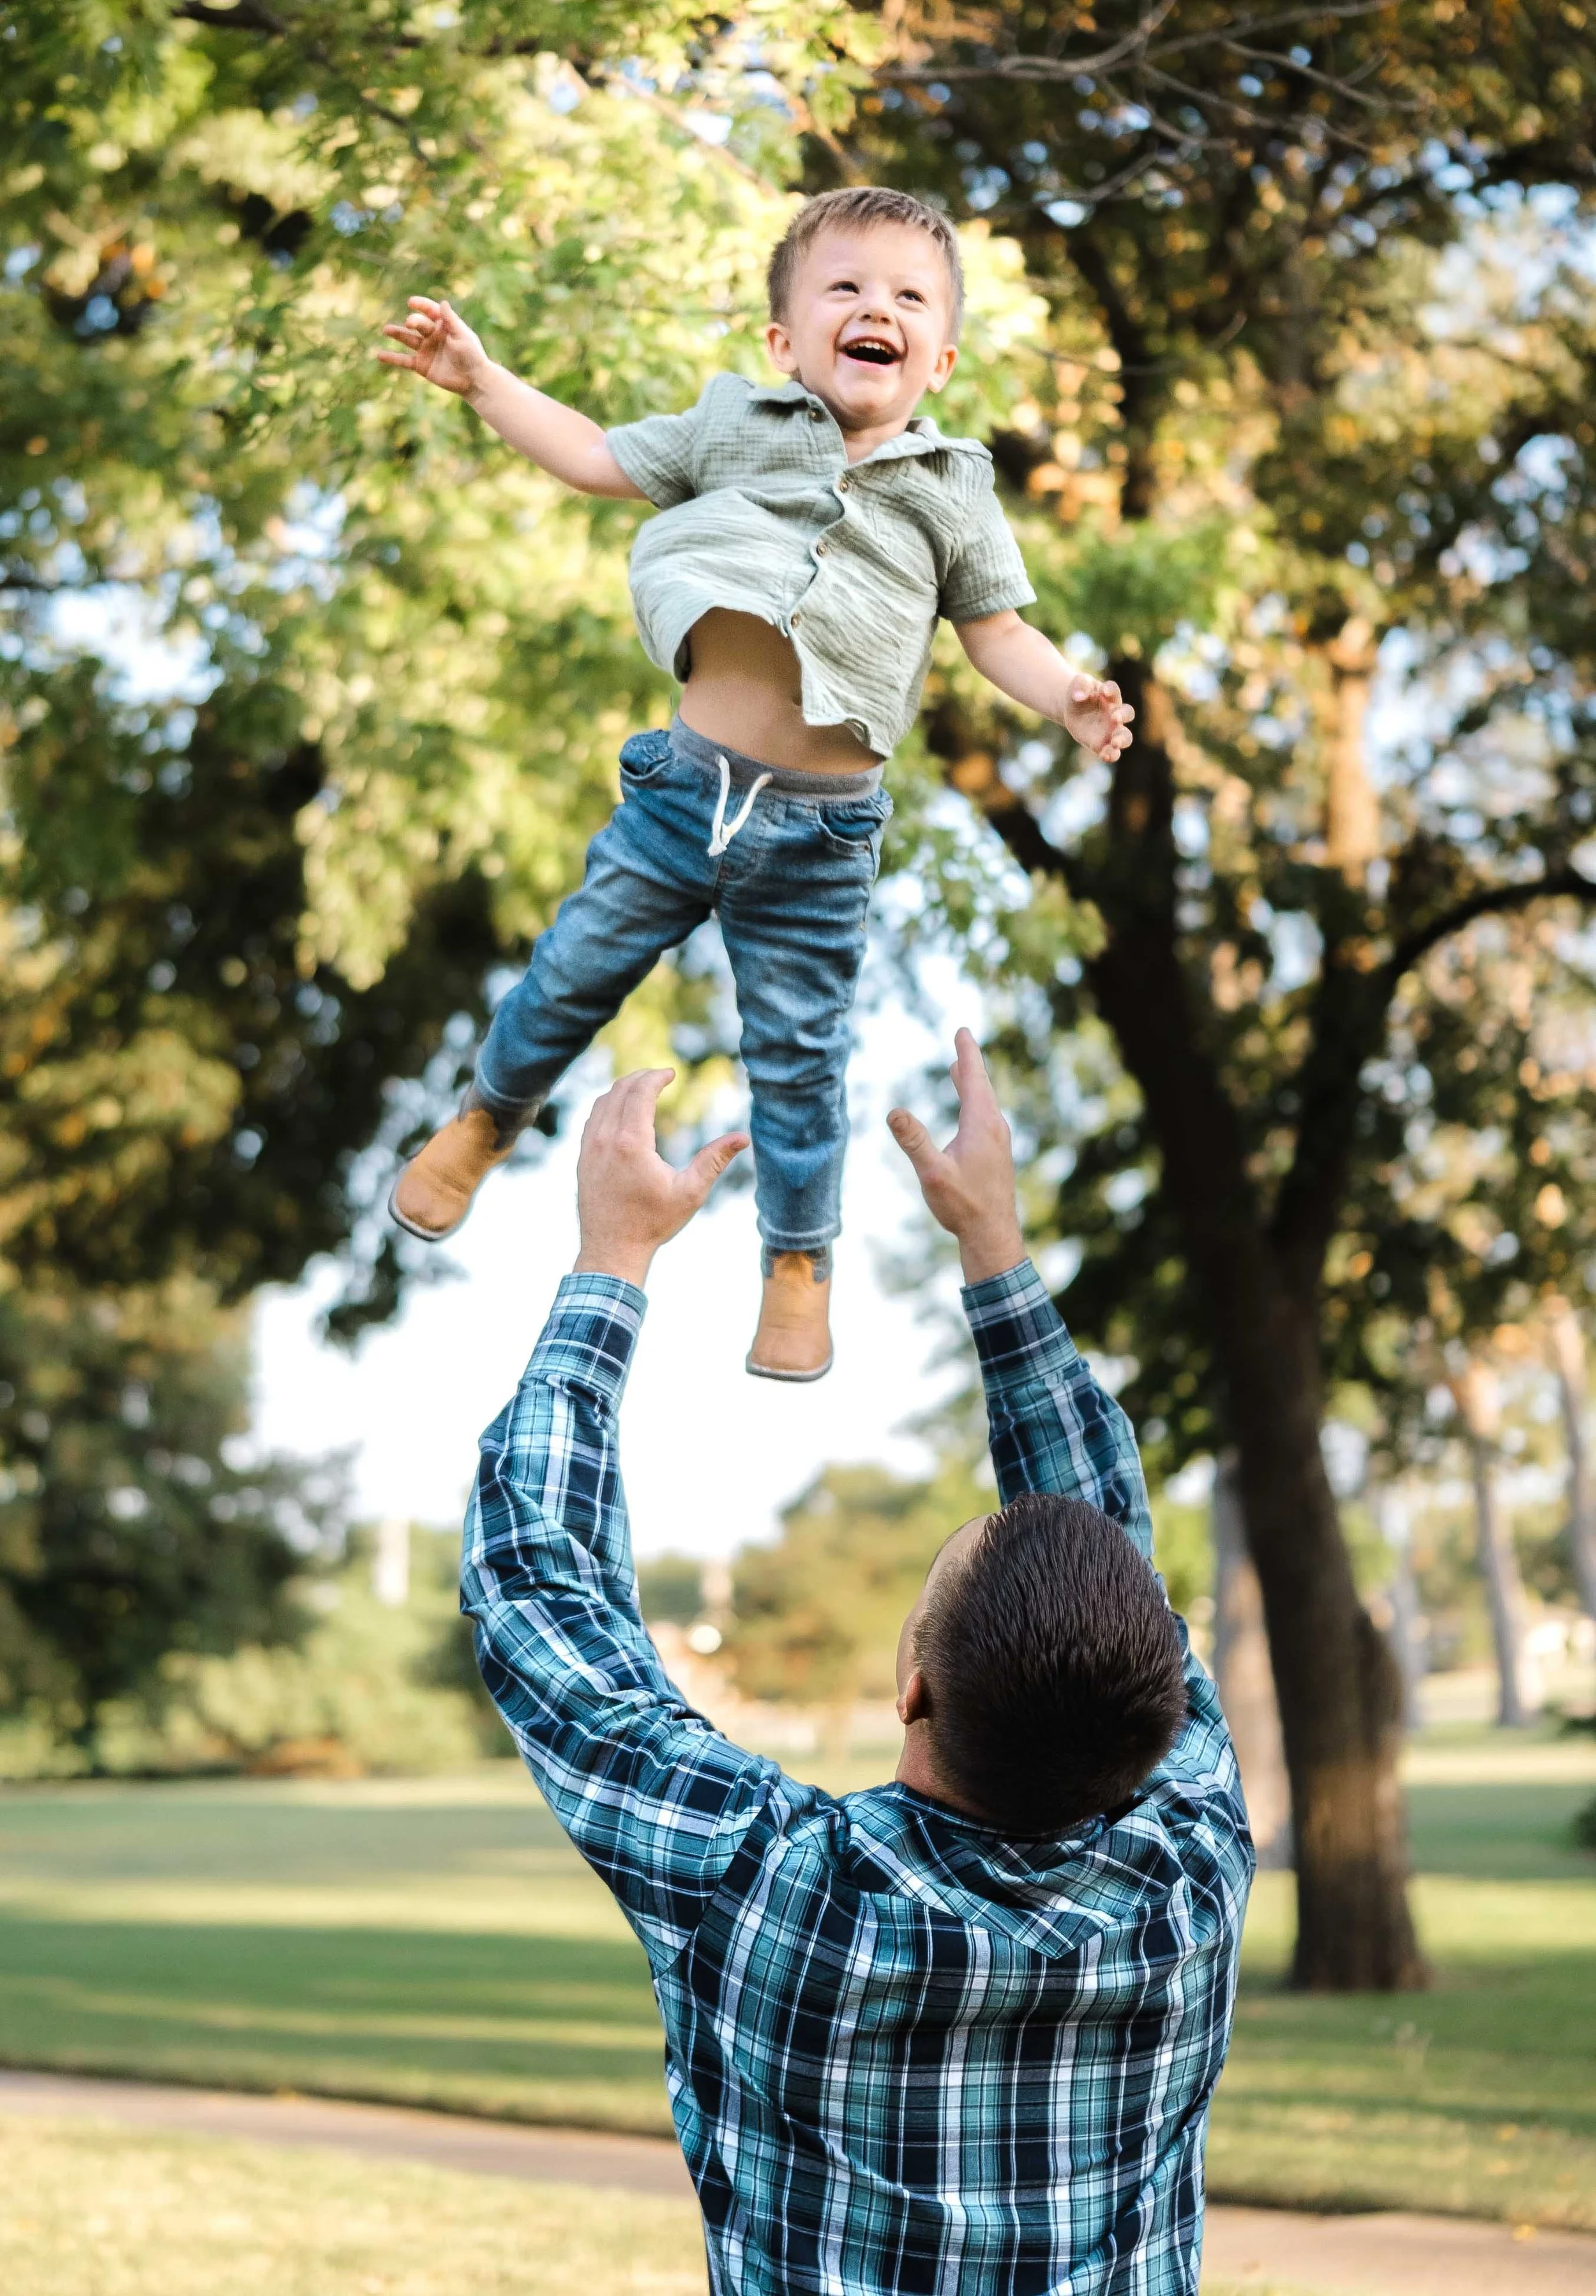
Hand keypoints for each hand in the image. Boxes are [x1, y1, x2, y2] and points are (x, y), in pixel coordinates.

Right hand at [376, 296, 492, 400]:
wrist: (473, 381)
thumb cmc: (472, 356)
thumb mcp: (463, 336)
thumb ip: (451, 320)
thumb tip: (442, 302)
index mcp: (444, 325)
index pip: (430, 311)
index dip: (421, 305)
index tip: (411, 302)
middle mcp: (433, 335)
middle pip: (419, 324)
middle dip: (413, 322)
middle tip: (409, 323)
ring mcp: (426, 350)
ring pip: (408, 339)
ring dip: (397, 333)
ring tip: (386, 329)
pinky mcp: (421, 365)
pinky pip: (404, 360)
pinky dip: (392, 358)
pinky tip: (379, 355)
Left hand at [573, 1068, 748, 1288]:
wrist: (612, 1249)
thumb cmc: (653, 1223)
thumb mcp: (690, 1192)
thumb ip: (715, 1160)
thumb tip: (743, 1137)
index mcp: (631, 1142)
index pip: (640, 1092)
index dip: (656, 1076)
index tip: (671, 1072)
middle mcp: (605, 1139)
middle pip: (619, 1090)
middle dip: (640, 1077)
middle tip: (660, 1075)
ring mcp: (589, 1148)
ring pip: (602, 1102)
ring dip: (622, 1089)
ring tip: (642, 1088)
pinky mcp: (582, 1158)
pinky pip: (592, 1119)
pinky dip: (607, 1105)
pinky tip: (622, 1112)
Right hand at [887, 1028, 1026, 1284]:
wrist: (993, 1234)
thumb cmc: (963, 1205)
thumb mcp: (933, 1173)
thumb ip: (914, 1141)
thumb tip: (893, 1112)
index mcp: (981, 1124)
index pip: (973, 1079)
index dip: (967, 1053)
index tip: (963, 1031)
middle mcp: (995, 1128)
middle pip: (981, 1086)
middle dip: (969, 1062)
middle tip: (963, 1040)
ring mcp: (999, 1141)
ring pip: (985, 1102)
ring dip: (972, 1083)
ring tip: (961, 1069)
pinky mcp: (997, 1154)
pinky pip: (986, 1117)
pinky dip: (976, 1102)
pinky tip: (971, 1111)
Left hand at [1060, 674, 1134, 763]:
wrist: (1074, 710)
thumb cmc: (1079, 694)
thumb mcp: (1077, 684)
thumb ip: (1080, 685)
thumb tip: (1078, 696)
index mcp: (1109, 696)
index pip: (1114, 690)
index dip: (1110, 690)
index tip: (1103, 691)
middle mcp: (1114, 713)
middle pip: (1127, 713)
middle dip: (1123, 715)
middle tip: (1115, 718)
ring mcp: (1111, 729)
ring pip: (1125, 736)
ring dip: (1122, 740)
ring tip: (1115, 743)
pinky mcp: (1103, 744)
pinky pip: (1112, 751)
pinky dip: (1111, 755)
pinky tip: (1105, 756)